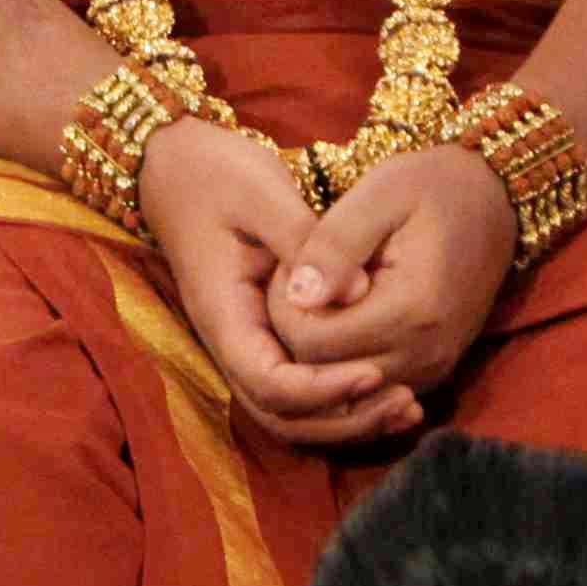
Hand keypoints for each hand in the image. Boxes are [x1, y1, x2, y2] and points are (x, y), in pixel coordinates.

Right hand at [140, 116, 421, 447]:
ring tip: (408, 407)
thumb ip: (304, 239)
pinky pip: (303, 387)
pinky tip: (391, 386)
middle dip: (345, 420)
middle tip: (406, 403)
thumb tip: (361, 292)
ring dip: (348, 419)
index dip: (323, 391)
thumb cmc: (216, 173)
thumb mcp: (260, 191)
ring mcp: (249, 342)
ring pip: (293, 413)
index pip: (270, 384)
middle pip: (283, 417)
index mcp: (224, 314)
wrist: (178, 165)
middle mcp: (233, 342)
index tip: (375, 371)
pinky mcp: (269, 335)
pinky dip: (343, 399)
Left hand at [267, 146, 518, 401]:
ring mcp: (432, 369)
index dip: (285, 306)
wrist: (493, 201)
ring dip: (322, 349)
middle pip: (323, 372)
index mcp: (411, 310)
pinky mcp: (432, 372)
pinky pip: (370, 388)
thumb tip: (299, 296)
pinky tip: (346, 313)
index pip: (312, 342)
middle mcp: (426, 353)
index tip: (290, 264)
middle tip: (302, 278)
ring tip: (326, 292)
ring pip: (344, 388)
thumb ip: (334, 245)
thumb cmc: (432, 187)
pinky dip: (346, 361)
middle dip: (299, 329)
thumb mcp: (379, 194)